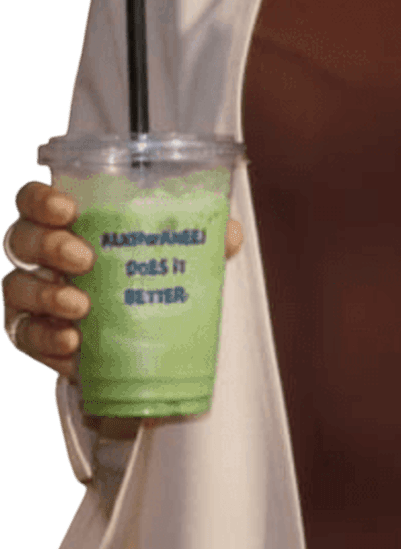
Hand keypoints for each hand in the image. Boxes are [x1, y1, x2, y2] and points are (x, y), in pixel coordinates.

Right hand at [2, 181, 244, 379]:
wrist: (137, 349)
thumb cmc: (146, 286)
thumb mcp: (178, 261)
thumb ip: (202, 243)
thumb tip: (230, 231)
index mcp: (71, 227)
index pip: (35, 201)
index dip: (40, 199)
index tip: (66, 208)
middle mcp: (44, 258)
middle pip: (21, 239)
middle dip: (48, 244)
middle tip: (83, 258)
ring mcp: (35, 298)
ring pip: (16, 287)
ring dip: (46, 294)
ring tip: (81, 306)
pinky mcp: (38, 338)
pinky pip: (26, 336)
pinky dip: (47, 339)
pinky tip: (72, 342)